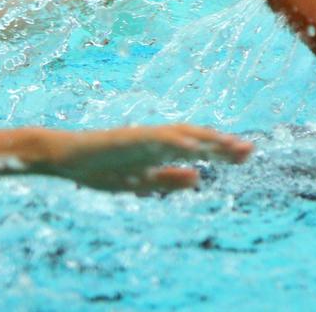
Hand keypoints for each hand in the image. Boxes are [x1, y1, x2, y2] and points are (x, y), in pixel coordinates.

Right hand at [45, 124, 252, 193]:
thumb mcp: (140, 182)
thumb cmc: (100, 168)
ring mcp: (143, 137)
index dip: (221, 151)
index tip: (246, 156)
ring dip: (205, 139)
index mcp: (161, 151)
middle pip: (196, 139)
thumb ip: (167, 179)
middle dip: (221, 144)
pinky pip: (154, 139)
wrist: (65, 158)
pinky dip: (174, 141)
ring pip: (181, 135)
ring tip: (228, 144)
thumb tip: (198, 178)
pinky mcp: (128, 138)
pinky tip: (191, 146)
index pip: (198, 149)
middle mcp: (157, 140)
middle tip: (249, 150)